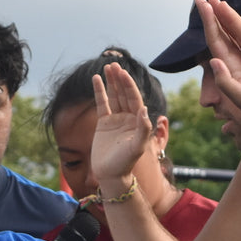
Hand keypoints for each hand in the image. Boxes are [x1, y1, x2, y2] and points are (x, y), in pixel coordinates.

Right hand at [90, 64, 153, 187]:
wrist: (111, 175)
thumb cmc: (126, 163)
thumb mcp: (137, 146)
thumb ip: (143, 129)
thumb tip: (144, 109)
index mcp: (138, 121)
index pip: (134, 99)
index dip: (129, 85)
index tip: (123, 73)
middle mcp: (128, 118)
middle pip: (124, 94)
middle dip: (120, 79)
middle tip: (114, 65)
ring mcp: (116, 119)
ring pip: (114, 96)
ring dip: (111, 81)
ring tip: (107, 66)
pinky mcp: (104, 123)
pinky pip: (102, 103)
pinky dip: (99, 91)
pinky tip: (96, 79)